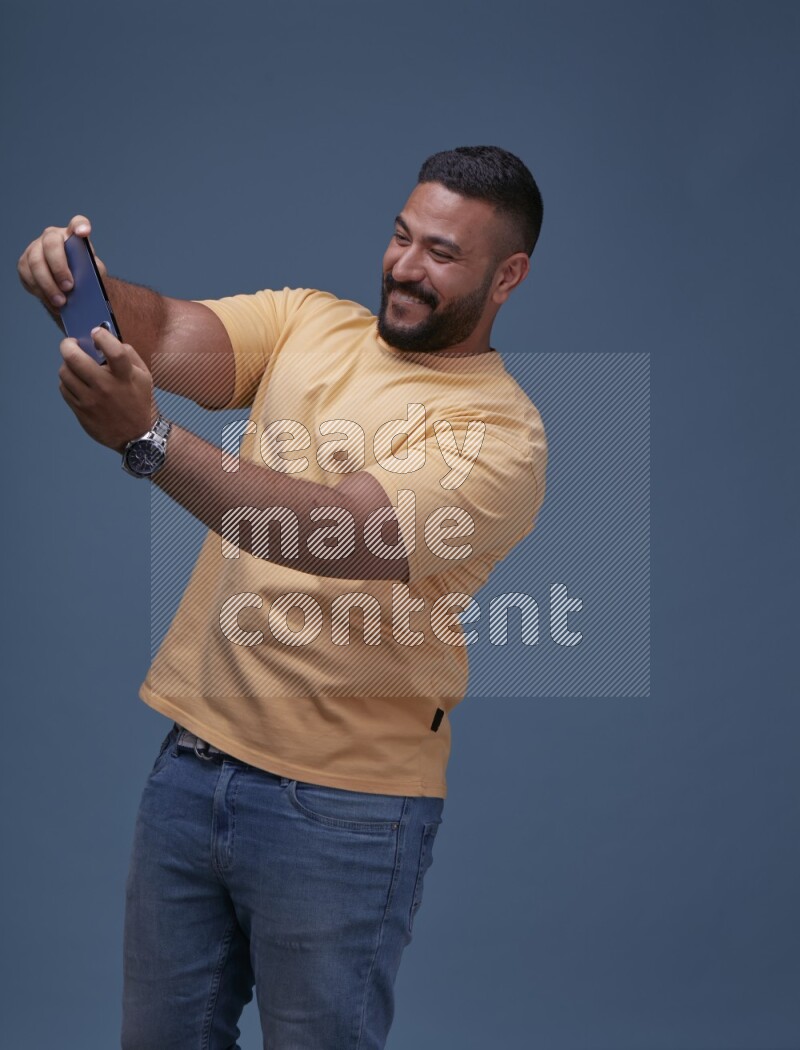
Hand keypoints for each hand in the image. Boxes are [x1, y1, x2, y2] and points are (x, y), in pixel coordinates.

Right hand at [17, 215, 106, 312]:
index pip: (77, 223)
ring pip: (35, 262)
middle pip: (51, 244)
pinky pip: (27, 276)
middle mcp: (52, 237)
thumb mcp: (93, 275)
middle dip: (59, 267)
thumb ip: (93, 273)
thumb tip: (89, 282)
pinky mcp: (24, 263)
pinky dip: (40, 292)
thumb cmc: (83, 277)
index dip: (80, 225)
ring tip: (61, 302)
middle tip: (69, 287)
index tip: (84, 232)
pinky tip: (52, 302)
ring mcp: (35, 248)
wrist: (68, 289)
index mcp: (73, 236)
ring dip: (48, 285)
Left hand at [59, 326, 158, 451]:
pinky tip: (76, 381)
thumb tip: (107, 338)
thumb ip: (128, 354)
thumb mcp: (144, 376)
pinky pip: (64, 388)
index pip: (114, 351)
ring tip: (74, 364)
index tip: (96, 333)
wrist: (137, 436)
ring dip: (67, 364)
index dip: (102, 336)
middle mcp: (106, 388)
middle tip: (70, 344)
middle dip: (68, 345)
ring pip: (64, 372)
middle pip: (75, 359)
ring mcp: (90, 401)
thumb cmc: (139, 401)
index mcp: (125, 377)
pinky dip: (67, 381)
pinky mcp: (81, 411)